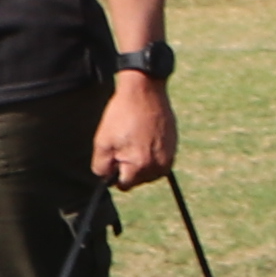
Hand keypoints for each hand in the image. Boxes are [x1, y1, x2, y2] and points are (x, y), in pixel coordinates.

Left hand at [92, 72, 174, 186]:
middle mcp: (159, 166)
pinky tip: (146, 135)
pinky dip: (152, 152)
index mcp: (140, 166)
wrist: (145, 91)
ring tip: (136, 138)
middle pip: (139, 179)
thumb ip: (101, 167)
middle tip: (125, 143)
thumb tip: (107, 178)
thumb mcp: (102, 143)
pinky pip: (160, 159)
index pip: (124, 185)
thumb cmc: (121, 115)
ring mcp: (169, 156)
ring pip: (150, 171)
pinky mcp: (174, 146)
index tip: (115, 156)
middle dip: (130, 166)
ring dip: (142, 161)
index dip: (116, 172)